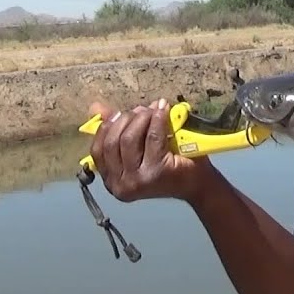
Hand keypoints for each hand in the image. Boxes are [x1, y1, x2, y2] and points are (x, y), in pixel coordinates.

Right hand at [88, 98, 211, 203]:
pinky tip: (163, 110)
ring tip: (153, 109)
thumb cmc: (168, 165)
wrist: (197, 183)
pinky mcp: (156, 171)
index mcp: (112, 181)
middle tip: (140, 110)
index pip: (98, 150)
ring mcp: (138, 180)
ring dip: (141, 118)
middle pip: (113, 142)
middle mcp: (121, 185)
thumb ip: (116, 130)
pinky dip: (156, 120)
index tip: (117, 113)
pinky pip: (151, 138)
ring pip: (129, 138)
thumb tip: (95, 107)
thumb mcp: (138, 148)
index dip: (106, 128)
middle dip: (125, 120)